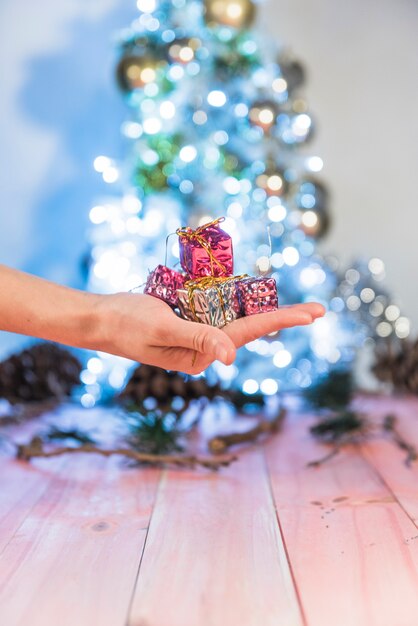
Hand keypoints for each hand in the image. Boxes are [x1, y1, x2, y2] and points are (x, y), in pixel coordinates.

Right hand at [97, 293, 324, 374]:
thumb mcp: (162, 329)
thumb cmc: (126, 324)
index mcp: (201, 354)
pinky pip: (217, 306)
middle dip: (283, 317)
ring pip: (235, 315)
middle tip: (319, 310)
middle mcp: (204, 345)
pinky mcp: (189, 317)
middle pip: (250, 326)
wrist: (100, 318)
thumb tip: (231, 356)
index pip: (247, 334)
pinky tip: (253, 292)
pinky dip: (235, 296)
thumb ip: (197, 339)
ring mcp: (197, 330)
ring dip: (263, 306)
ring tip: (297, 307)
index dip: (281, 320)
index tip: (311, 315)